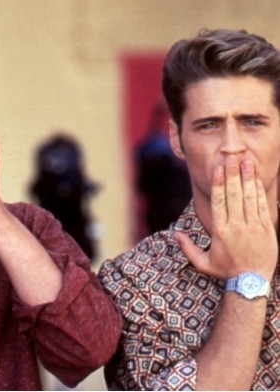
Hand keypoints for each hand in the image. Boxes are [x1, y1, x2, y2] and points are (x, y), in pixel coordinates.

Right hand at [175, 156, 277, 279]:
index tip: (218, 169)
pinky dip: (260, 192)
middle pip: (234, 195)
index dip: (218, 183)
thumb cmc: (225, 272)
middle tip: (232, 157)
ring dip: (247, 178)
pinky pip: (262, 207)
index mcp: (220, 231)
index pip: (219, 202)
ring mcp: (253, 227)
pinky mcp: (267, 229)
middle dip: (233, 174)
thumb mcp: (202, 263)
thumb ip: (187, 248)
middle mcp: (236, 226)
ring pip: (249, 198)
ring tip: (246, 162)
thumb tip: (174, 234)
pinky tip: (257, 180)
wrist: (252, 283)